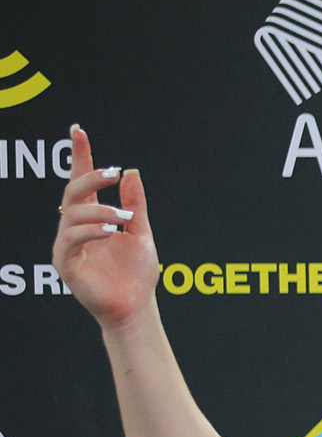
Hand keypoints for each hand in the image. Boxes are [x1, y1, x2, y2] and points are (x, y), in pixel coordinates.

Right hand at [53, 126, 160, 330]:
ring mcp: (68, 245)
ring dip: (100, 210)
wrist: (137, 306)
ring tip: (124, 218)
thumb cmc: (137, 273)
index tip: (78, 130)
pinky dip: (92, 231)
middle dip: (91, 178)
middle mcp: (76, 228)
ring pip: (72, 214)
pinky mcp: (65, 263)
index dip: (80, 155)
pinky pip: (71, 240)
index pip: (82, 181)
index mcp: (93, 217)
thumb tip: (131, 172)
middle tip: (114, 173)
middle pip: (73, 192)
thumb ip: (136, 204)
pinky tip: (111, 231)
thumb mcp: (141, 232)